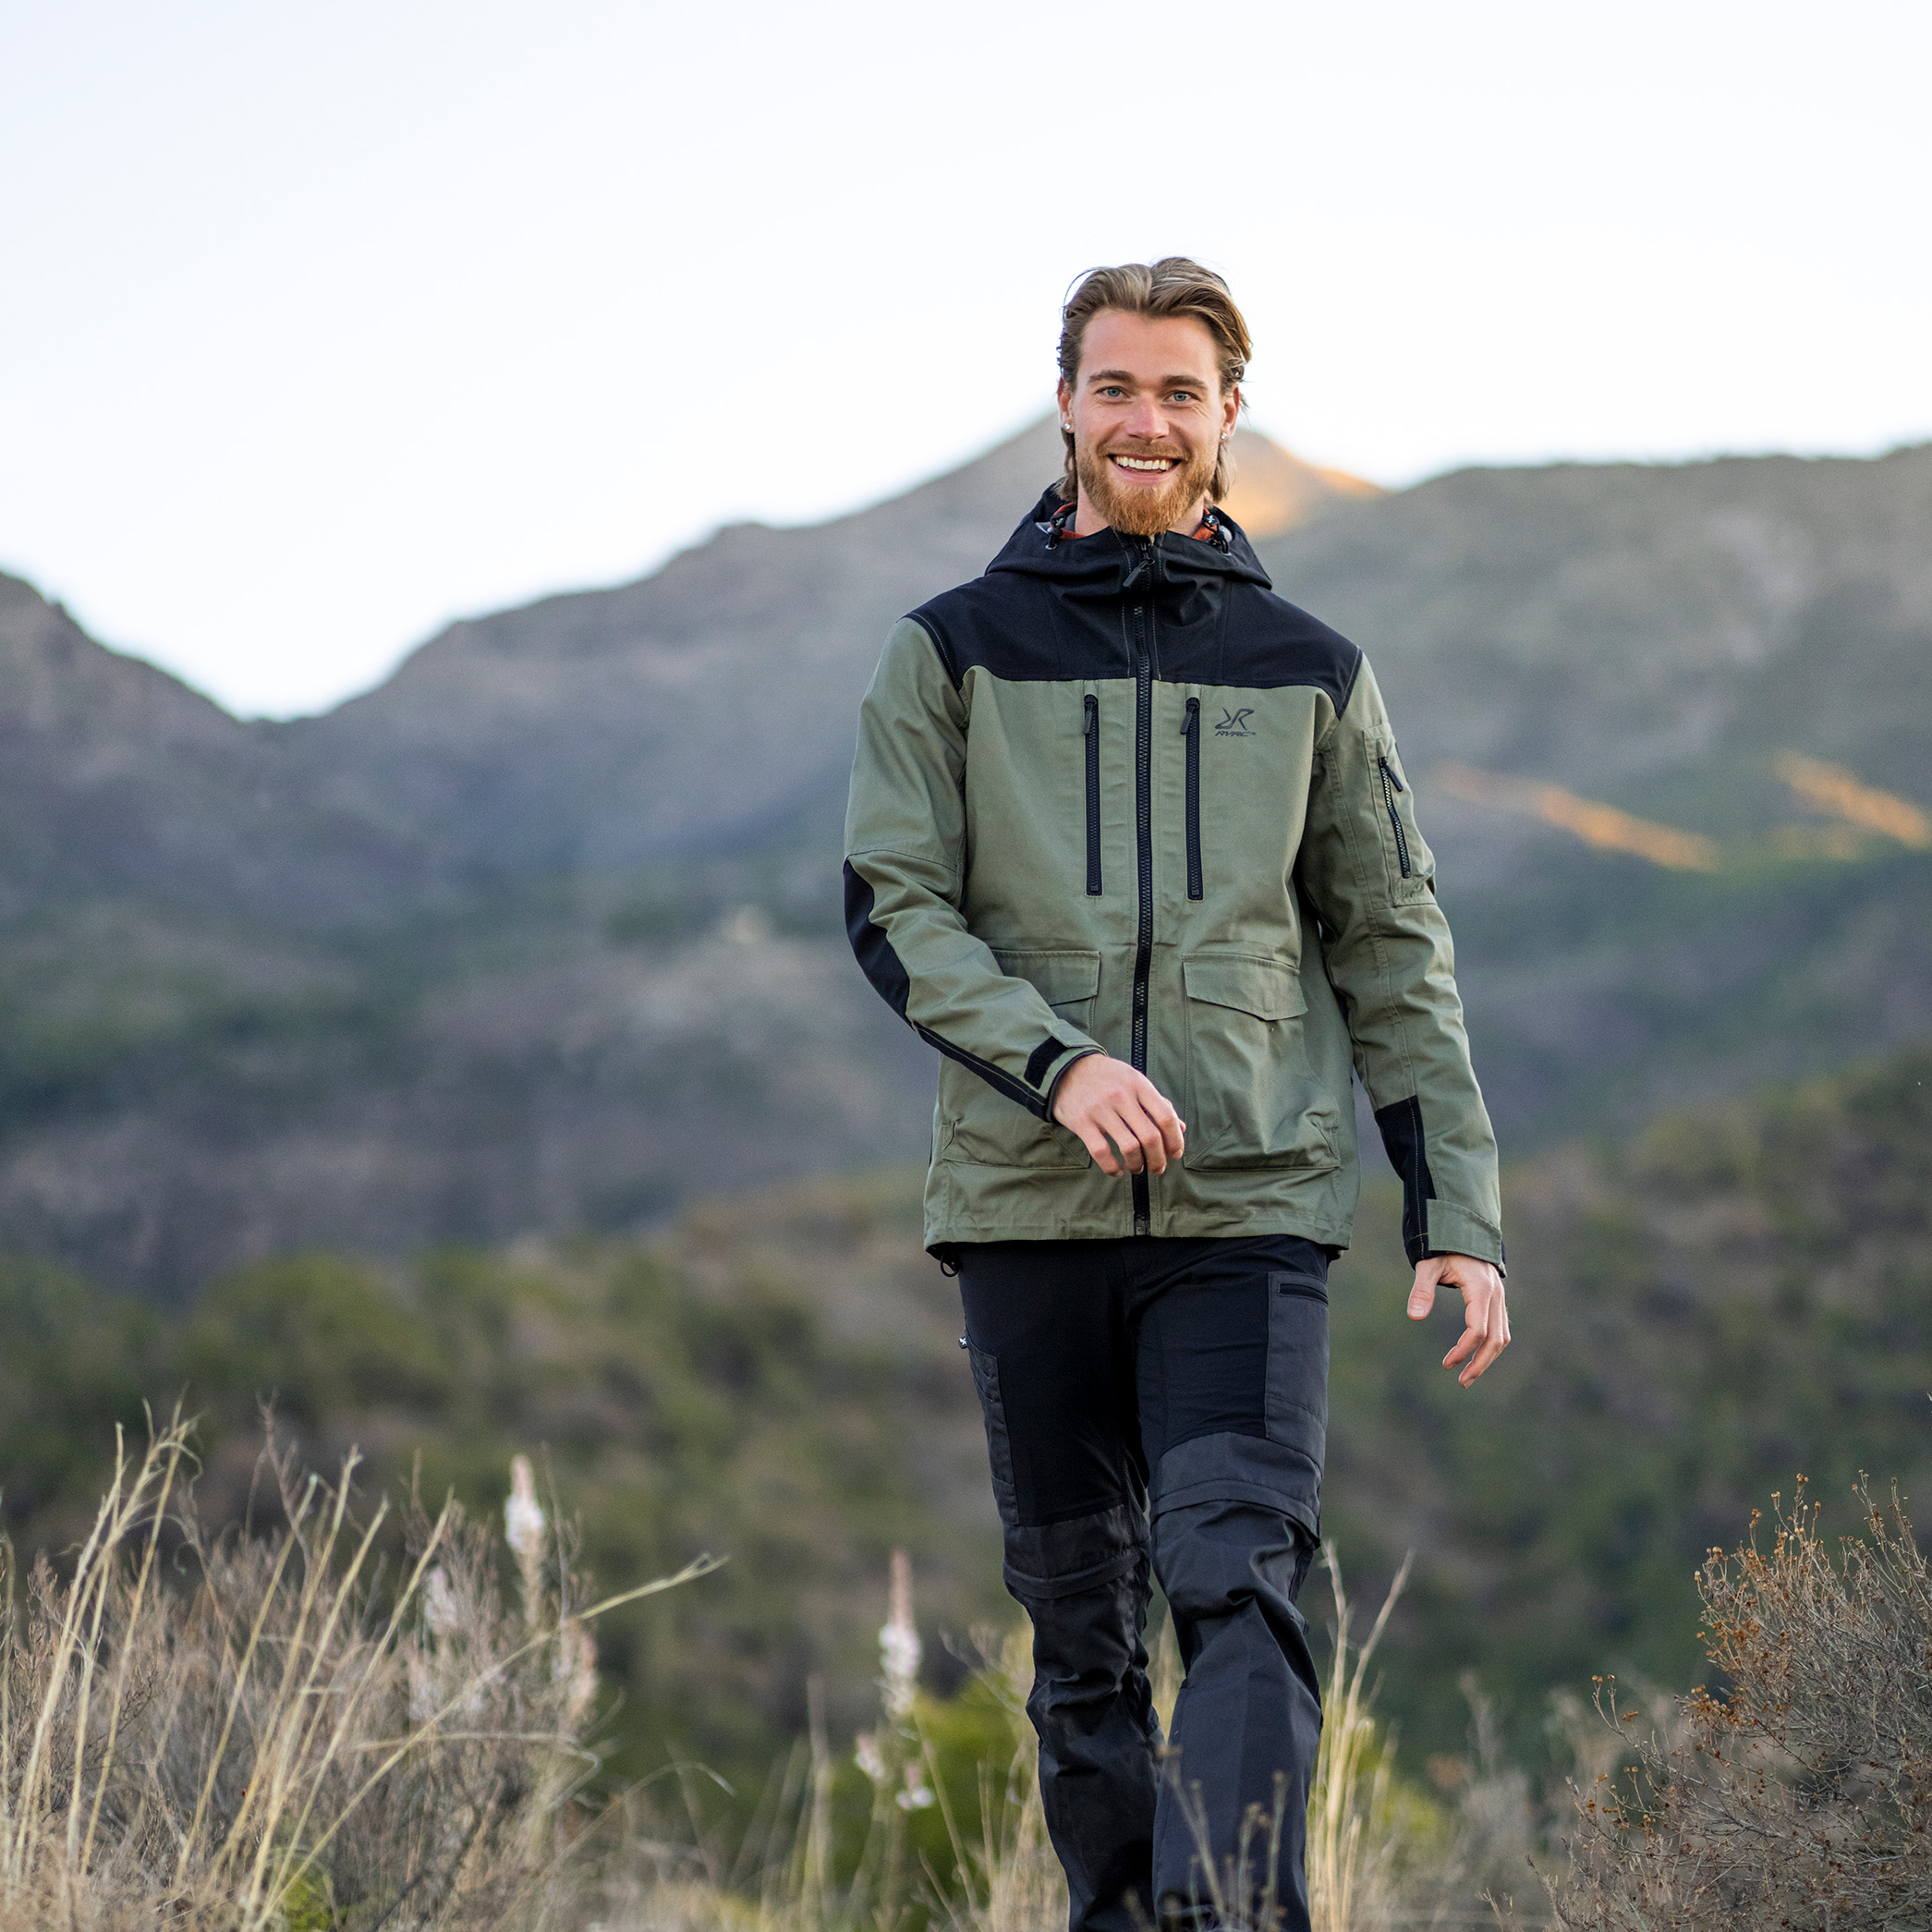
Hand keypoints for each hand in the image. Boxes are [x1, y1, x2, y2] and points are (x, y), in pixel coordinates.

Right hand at [1051, 1054, 1185, 1176]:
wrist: (1066, 1069)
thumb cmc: (1107, 1077)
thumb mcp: (1134, 1081)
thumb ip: (1157, 1103)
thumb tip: (1181, 1128)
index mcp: (1138, 1084)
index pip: (1166, 1117)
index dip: (1175, 1140)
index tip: (1175, 1153)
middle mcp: (1121, 1096)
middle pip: (1150, 1136)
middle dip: (1158, 1159)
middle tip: (1158, 1168)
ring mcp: (1100, 1109)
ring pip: (1129, 1147)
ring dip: (1137, 1165)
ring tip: (1138, 1168)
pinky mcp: (1082, 1122)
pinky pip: (1102, 1153)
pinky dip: (1112, 1167)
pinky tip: (1117, 1170)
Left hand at [1408, 1253, 1509, 1386]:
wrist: (1462, 1229)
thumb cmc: (1442, 1248)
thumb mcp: (1428, 1266)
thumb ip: (1421, 1289)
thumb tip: (1414, 1317)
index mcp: (1480, 1288)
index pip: (1478, 1330)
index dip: (1464, 1350)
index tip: (1447, 1364)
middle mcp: (1495, 1295)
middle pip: (1495, 1339)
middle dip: (1480, 1363)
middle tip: (1462, 1382)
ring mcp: (1499, 1297)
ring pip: (1502, 1336)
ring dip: (1487, 1359)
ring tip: (1467, 1376)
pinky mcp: (1497, 1299)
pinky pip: (1500, 1328)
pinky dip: (1490, 1346)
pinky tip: (1474, 1356)